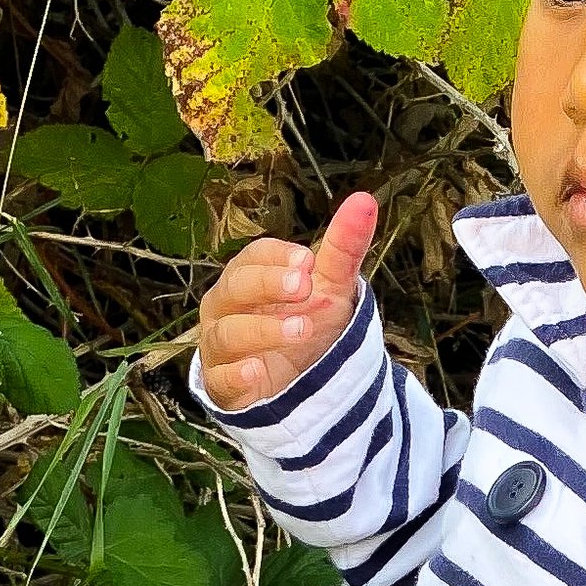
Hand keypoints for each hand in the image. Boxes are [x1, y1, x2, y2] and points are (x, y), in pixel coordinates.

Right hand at [197, 191, 377, 410]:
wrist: (300, 381)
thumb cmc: (305, 322)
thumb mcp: (330, 286)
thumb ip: (343, 247)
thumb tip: (365, 200)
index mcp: (248, 276)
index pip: (253, 256)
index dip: (277, 256)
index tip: (308, 261)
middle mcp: (226, 307)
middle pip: (235, 287)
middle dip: (268, 285)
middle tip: (304, 287)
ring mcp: (220, 346)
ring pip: (228, 333)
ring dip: (263, 329)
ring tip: (301, 329)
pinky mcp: (222, 385)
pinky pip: (220, 378)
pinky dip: (236, 374)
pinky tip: (257, 370)